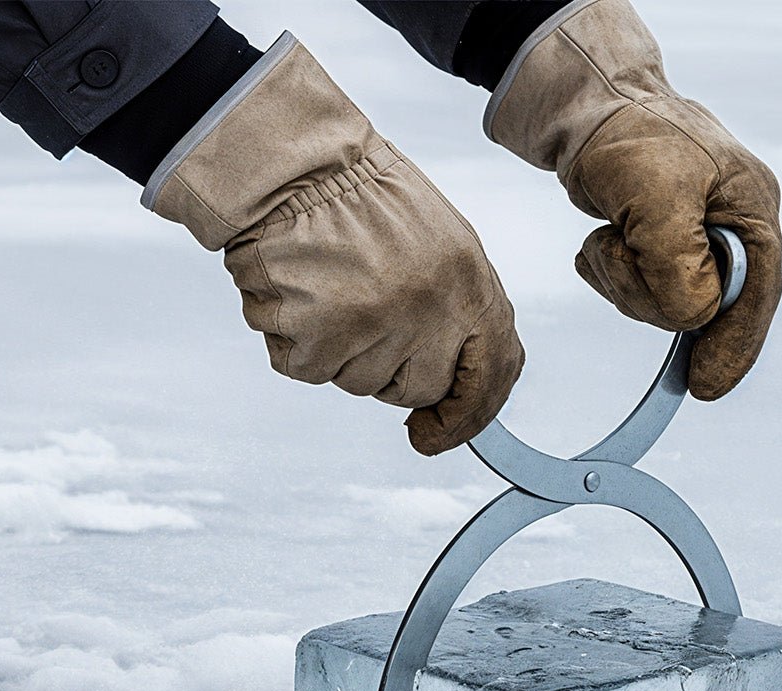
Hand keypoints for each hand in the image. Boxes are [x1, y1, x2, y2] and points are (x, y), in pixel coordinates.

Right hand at [147, 36, 523, 453]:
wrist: (292, 164)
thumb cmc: (365, 199)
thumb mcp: (443, 244)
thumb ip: (462, 312)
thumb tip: (464, 382)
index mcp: (467, 285)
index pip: (489, 375)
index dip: (465, 417)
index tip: (434, 435)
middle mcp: (426, 315)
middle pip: (418, 389)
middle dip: (395, 368)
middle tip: (368, 308)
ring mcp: (371, 331)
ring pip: (362, 383)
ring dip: (344, 349)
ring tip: (333, 285)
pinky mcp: (316, 342)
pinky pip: (312, 369)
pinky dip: (300, 341)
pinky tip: (302, 293)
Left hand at [486, 0, 780, 399]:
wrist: (588, 108)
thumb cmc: (632, 137)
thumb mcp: (657, 200)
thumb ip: (679, 268)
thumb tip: (691, 320)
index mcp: (752, 213)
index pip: (755, 298)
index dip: (732, 348)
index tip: (703, 390)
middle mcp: (732, 232)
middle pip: (704, 308)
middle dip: (652, 293)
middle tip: (620, 251)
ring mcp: (696, 243)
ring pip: (664, 305)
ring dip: (624, 281)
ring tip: (609, 234)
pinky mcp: (660, 249)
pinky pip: (637, 291)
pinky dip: (611, 274)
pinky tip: (604, 236)